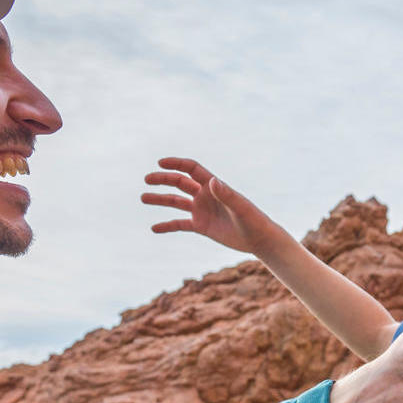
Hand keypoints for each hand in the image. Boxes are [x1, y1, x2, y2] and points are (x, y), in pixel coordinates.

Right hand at [142, 156, 273, 256]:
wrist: (259, 239)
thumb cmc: (253, 220)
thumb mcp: (239, 207)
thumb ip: (226, 194)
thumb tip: (211, 181)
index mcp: (213, 186)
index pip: (191, 169)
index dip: (176, 164)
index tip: (160, 163)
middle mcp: (205, 196)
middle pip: (180, 182)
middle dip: (163, 180)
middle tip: (147, 179)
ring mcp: (202, 210)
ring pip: (176, 202)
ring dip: (160, 199)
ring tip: (143, 197)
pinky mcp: (201, 226)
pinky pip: (180, 224)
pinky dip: (167, 225)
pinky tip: (154, 228)